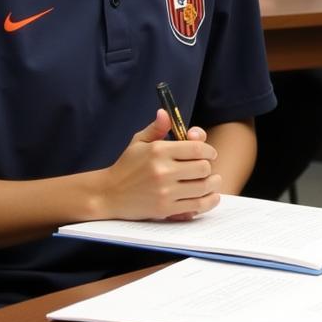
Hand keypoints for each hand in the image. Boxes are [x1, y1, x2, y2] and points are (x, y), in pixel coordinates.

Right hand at [98, 110, 220, 220]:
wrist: (108, 194)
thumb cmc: (126, 166)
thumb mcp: (138, 142)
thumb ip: (156, 128)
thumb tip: (166, 113)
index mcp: (159, 151)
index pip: (197, 148)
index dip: (209, 150)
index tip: (209, 153)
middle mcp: (163, 171)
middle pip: (203, 167)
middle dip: (209, 166)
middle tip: (207, 168)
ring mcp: (165, 191)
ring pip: (203, 187)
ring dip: (213, 183)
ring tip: (212, 181)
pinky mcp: (165, 209)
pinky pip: (197, 205)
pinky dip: (208, 201)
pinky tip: (210, 196)